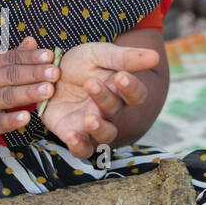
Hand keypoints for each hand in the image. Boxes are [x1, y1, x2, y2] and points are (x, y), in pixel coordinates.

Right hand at [0, 36, 61, 154]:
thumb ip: (8, 58)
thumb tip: (32, 41)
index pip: (10, 59)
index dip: (31, 57)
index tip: (50, 55)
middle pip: (9, 75)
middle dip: (34, 73)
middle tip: (56, 72)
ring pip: (4, 96)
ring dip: (27, 93)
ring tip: (48, 91)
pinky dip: (10, 121)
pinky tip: (26, 118)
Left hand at [40, 41, 159, 157]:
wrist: (49, 77)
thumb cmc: (81, 65)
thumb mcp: (100, 54)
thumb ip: (125, 57)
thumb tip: (156, 56)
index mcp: (120, 91)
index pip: (136, 95)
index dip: (131, 88)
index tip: (122, 76)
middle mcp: (110, 111)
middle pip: (115, 112)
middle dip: (105, 99)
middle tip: (91, 84)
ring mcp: (93, 125)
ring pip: (105, 135)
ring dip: (99, 128)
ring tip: (90, 119)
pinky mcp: (73, 134)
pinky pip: (82, 149)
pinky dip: (79, 146)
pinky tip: (72, 137)